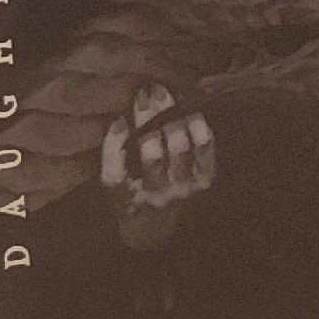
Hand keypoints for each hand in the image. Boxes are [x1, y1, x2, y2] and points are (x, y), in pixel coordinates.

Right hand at [100, 82, 214, 250]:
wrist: (154, 228)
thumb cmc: (128, 199)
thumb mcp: (111, 183)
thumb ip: (111, 152)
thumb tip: (120, 119)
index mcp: (143, 193)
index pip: (148, 154)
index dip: (144, 122)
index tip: (140, 97)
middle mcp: (170, 190)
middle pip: (171, 145)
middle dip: (162, 114)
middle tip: (155, 90)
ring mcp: (191, 185)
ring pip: (190, 145)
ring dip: (180, 116)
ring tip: (171, 96)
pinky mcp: (206, 179)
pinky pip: (207, 148)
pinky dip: (200, 127)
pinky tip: (191, 110)